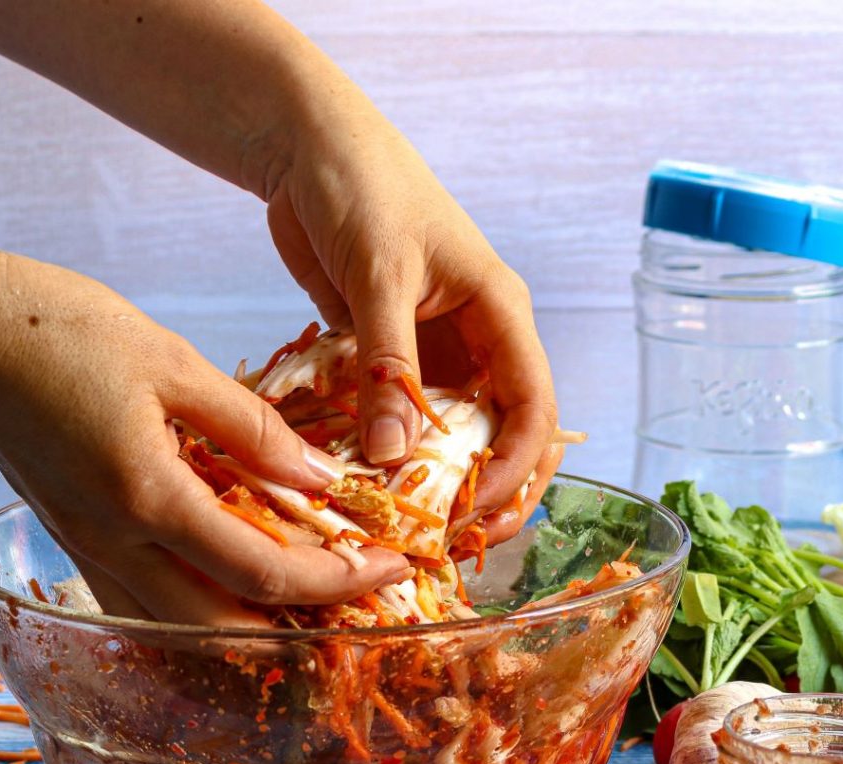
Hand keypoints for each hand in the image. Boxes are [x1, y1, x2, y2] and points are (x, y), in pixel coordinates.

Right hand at [0, 248, 409, 624]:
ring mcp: (88, 551)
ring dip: (254, 624)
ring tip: (312, 592)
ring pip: (183, 628)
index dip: (340, 580)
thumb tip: (319, 478)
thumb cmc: (56, 329)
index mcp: (148, 497)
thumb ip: (252, 428)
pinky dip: (205, 605)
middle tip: (360, 591)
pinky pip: (148, 602)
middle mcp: (115, 543)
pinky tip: (238, 575)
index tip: (391, 567)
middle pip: (225, 630)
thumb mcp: (171, 362)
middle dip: (303, 622)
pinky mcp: (76, 541)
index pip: (266, 574)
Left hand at [265, 77, 558, 519]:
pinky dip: (396, 452)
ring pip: (460, 433)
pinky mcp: (396, 356)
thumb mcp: (380, 275)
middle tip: (459, 538)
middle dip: (495, 489)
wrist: (309, 146)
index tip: (474, 509)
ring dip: (445, 479)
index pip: (534, 406)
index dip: (515, 467)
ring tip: (419, 525)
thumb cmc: (361, 188)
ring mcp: (438, 352)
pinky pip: (408, 416)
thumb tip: (391, 455)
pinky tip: (375, 484)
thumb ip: (388, 365)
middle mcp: (481, 340)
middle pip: (510, 432)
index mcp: (501, 314)